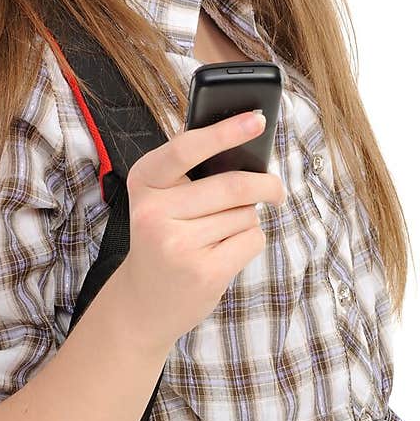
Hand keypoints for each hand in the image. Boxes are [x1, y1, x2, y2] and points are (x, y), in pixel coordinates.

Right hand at [120, 107, 285, 354]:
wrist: (144, 301)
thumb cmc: (163, 237)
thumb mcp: (161, 199)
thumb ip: (194, 172)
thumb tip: (251, 149)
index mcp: (144, 182)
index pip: (187, 148)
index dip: (226, 131)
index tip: (258, 119)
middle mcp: (154, 212)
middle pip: (233, 184)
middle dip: (265, 185)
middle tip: (275, 190)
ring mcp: (178, 244)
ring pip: (245, 213)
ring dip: (248, 218)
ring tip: (221, 233)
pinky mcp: (204, 272)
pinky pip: (252, 239)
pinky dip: (250, 240)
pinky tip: (225, 251)